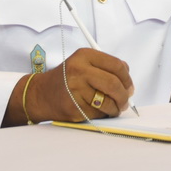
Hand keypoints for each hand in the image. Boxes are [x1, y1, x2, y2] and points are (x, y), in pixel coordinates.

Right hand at [2, 48, 134, 125]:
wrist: (40, 94)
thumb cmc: (66, 79)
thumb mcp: (83, 63)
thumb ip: (106, 67)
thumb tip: (128, 84)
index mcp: (84, 56)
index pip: (117, 66)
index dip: (127, 79)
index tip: (129, 86)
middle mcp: (79, 70)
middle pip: (114, 84)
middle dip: (124, 96)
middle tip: (125, 101)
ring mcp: (75, 89)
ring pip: (108, 102)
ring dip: (115, 108)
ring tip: (113, 107)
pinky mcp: (74, 107)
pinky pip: (98, 114)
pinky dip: (102, 115)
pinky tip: (96, 110)